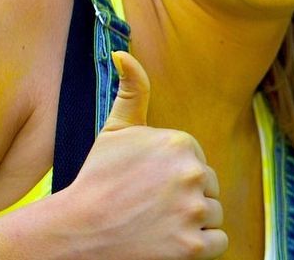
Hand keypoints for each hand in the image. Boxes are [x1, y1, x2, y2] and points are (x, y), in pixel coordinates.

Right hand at [59, 51, 227, 258]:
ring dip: (192, 222)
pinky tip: (170, 241)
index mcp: (180, 142)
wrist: (75, 231)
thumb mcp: (115, 130)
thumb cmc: (96, 180)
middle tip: (150, 207)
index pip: (198, 162)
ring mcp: (193, 210)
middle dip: (185, 198)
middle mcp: (192, 172)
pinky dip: (199, 247)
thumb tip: (122, 53)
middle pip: (209, 187)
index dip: (174, 177)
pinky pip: (218, 242)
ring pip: (213, 214)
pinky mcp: (192, 245)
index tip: (147, 185)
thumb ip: (132, 89)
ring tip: (157, 224)